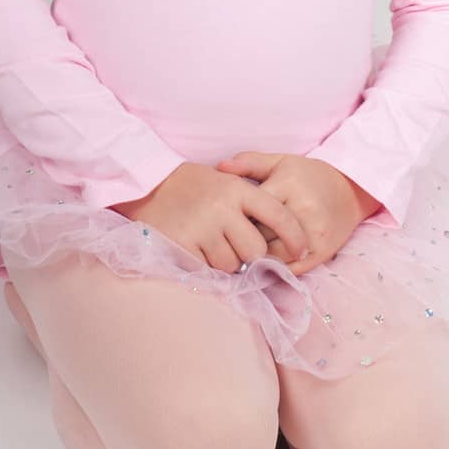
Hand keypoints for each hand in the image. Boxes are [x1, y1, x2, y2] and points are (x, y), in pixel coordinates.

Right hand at [112, 161, 309, 274]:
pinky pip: (207, 269)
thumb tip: (281, 238)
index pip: (279, 215)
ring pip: (232, 264)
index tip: (301, 250)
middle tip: (236, 247)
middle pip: (256, 250)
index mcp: (236, 188)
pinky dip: (205, 265)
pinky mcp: (183, 244)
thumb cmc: (192, 185)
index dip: (295, 237)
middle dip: (250, 256)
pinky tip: (195, 248)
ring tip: (210, 243)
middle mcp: (222, 207)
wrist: (146, 184)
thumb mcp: (224, 180)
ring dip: (225, 261)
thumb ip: (250, 203)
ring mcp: (202, 227)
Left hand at [214, 151, 375, 277]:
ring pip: (273, 255)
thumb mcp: (280, 162)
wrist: (349, 191)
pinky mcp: (322, 253)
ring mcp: (314, 234)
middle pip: (260, 234)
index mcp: (288, 185)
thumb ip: (249, 163)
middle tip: (232, 239)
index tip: (226, 220)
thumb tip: (219, 166)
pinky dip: (275, 268)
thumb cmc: (308, 176)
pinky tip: (266, 262)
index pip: (251, 209)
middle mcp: (303, 210)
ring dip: (258, 256)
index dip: (236, 217)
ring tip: (247, 251)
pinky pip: (290, 268)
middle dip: (245, 237)